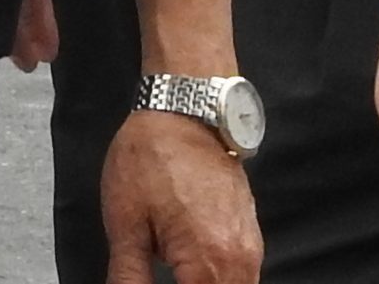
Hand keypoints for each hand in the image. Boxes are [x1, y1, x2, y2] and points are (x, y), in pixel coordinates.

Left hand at [100, 111, 260, 283]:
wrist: (186, 112)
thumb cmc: (151, 159)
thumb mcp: (126, 223)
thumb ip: (130, 276)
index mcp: (209, 263)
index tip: (145, 283)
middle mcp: (241, 263)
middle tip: (160, 272)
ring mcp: (252, 250)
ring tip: (175, 273)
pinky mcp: (252, 237)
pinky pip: (242, 277)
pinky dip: (219, 281)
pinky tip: (192, 273)